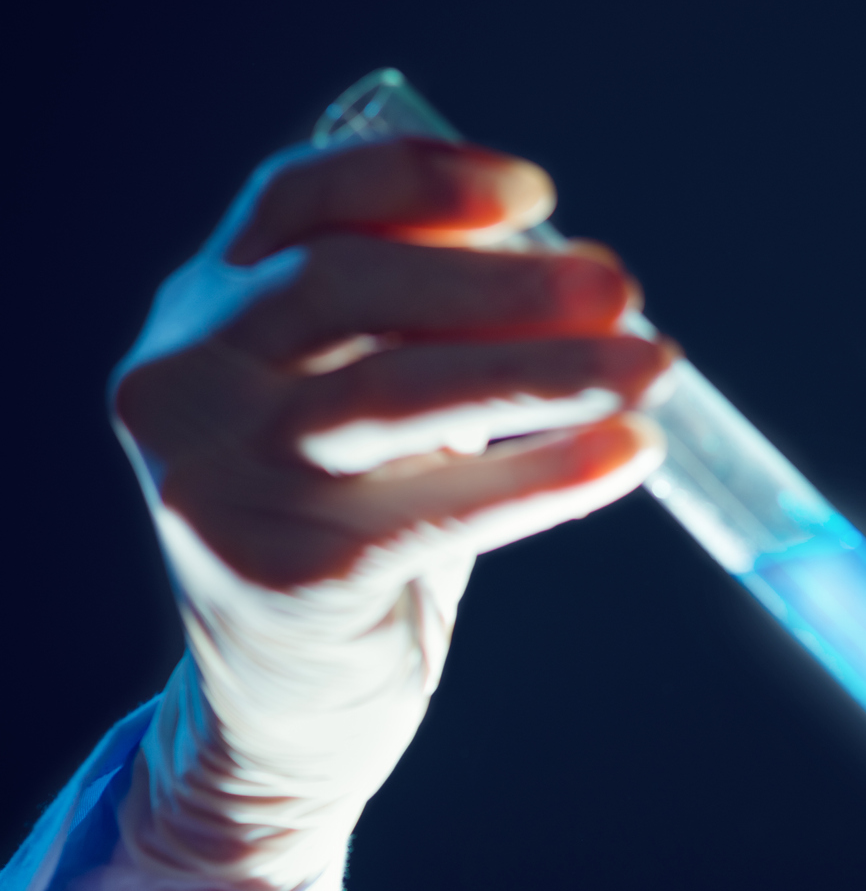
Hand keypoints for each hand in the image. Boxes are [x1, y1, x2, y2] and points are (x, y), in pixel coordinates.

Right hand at [111, 137, 673, 890]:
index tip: (536, 193)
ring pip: (394, 393)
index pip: (295, 200)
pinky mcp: (282, 577)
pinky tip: (630, 455)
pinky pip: (438, 510)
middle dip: (500, 281)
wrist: (288, 711)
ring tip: (656, 364)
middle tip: (623, 287)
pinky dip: (547, 476)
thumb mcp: (373, 403)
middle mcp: (185, 384)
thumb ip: (431, 323)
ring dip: (544, 371)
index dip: (418, 179)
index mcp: (202, 313)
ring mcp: (218, 483)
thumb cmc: (355, 527)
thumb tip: (583, 272)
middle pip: (345, 286)